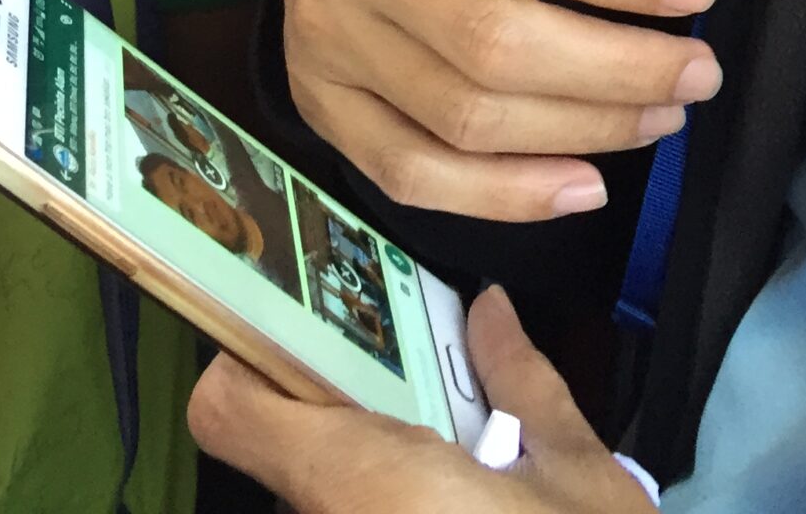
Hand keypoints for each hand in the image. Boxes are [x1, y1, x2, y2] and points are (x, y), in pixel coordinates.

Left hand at [190, 286, 653, 513]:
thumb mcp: (575, 470)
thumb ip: (521, 380)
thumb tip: (490, 310)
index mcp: (367, 482)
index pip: (230, 409)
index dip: (255, 361)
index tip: (314, 339)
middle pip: (287, 455)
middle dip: (338, 416)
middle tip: (410, 393)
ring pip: (320, 500)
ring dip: (364, 479)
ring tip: (445, 462)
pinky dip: (381, 505)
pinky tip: (450, 508)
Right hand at [280, 0, 745, 220]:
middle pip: (490, 41)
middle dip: (614, 70)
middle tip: (699, 73)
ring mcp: (328, 42)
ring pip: (462, 118)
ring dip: (580, 131)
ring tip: (660, 117)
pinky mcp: (321, 106)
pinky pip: (413, 175)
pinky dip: (506, 196)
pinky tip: (584, 185)